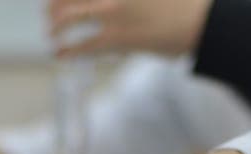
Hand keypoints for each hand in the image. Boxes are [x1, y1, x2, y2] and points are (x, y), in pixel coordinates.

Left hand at [49, 0, 212, 58]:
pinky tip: (60, 52)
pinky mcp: (119, 38)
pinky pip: (85, 44)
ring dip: (57, 23)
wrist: (202, 22)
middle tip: (48, 9)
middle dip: (55, 2)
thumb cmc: (184, 2)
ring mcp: (114, 12)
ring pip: (71, 15)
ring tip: (51, 31)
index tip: (57, 0)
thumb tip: (110, 6)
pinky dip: (69, 49)